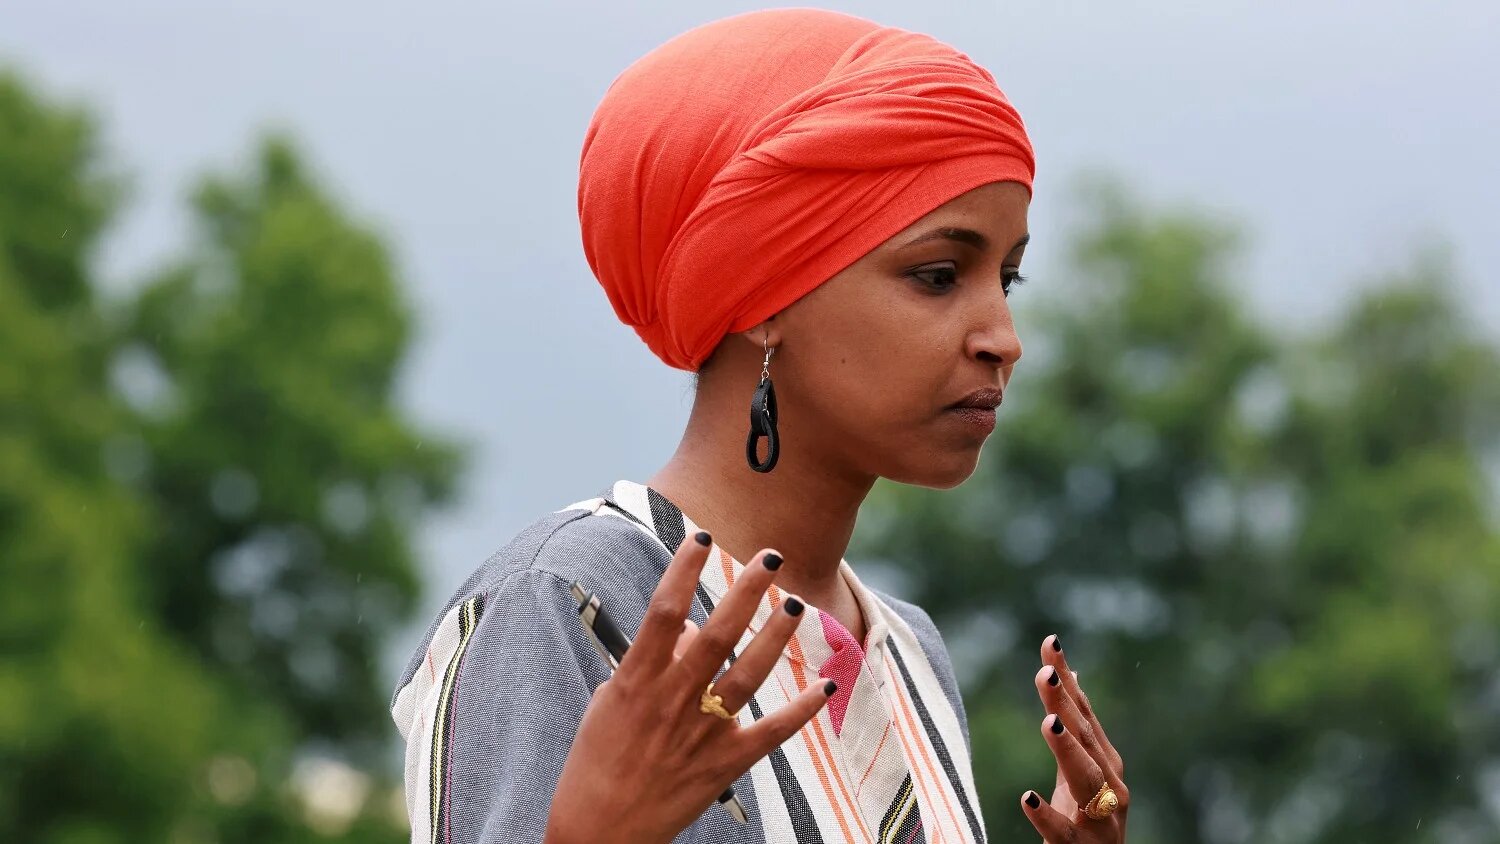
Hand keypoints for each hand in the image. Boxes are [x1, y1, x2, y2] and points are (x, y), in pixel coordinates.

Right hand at [545, 531, 832, 843]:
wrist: (598, 834)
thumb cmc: (595, 763)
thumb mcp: (609, 703)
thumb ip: (649, 663)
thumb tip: (689, 630)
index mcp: (636, 681)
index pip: (664, 611)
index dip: (684, 569)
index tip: (702, 536)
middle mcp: (671, 701)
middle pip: (716, 633)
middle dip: (745, 591)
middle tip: (771, 556)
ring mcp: (701, 733)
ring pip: (748, 674)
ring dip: (775, 637)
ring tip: (797, 603)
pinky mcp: (724, 765)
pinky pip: (771, 732)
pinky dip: (803, 710)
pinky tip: (827, 685)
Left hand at [1019, 634, 1129, 842]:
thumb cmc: (1089, 816)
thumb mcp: (1080, 768)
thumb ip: (1075, 726)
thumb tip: (1069, 675)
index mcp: (1104, 760)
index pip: (1082, 712)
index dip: (1066, 679)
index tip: (1050, 643)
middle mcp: (1109, 784)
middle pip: (1086, 739)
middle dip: (1068, 705)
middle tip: (1048, 674)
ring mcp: (1100, 817)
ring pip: (1087, 780)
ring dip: (1068, 750)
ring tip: (1049, 723)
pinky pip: (1064, 832)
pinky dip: (1048, 815)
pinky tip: (1027, 797)